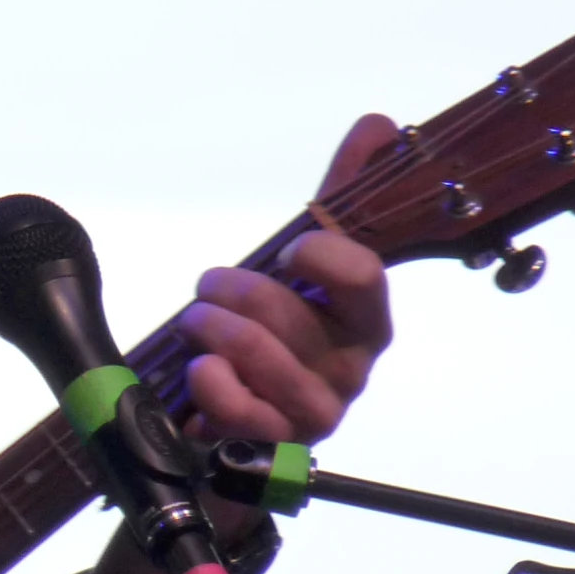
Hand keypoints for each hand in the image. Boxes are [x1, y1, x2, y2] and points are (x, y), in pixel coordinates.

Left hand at [177, 113, 396, 444]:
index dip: (320, 253)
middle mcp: (348, 370)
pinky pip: (241, 414)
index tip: (290, 249)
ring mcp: (313, 414)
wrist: (242, 425)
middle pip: (295, 317)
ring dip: (214, 330)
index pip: (364, 275)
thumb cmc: (277, 337)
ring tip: (194, 322)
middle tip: (209, 285)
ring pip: (264, 361)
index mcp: (365, 320)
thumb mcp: (304, 266)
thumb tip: (380, 124)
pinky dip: (212, 386)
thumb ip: (339, 198)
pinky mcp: (272, 448)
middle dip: (238, 291)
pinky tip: (200, 372)